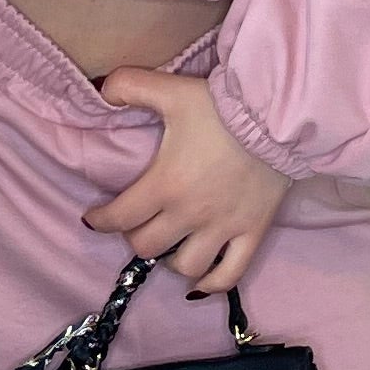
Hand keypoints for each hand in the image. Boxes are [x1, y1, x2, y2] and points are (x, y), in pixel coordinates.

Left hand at [85, 73, 288, 294]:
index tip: (93, 218)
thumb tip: (102, 91)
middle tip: (136, 224)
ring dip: (170, 261)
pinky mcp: (252, 233)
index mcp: (165, 184)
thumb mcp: (170, 89)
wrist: (277, 116)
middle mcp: (190, 214)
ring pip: (186, 267)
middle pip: (147, 247)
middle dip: (134, 237)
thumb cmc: (221, 107)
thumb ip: (129, 85)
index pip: (119, 217)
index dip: (99, 221)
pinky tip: (200, 282)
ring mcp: (223, 228)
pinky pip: (230, 274)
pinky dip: (212, 284)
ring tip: (169, 247)